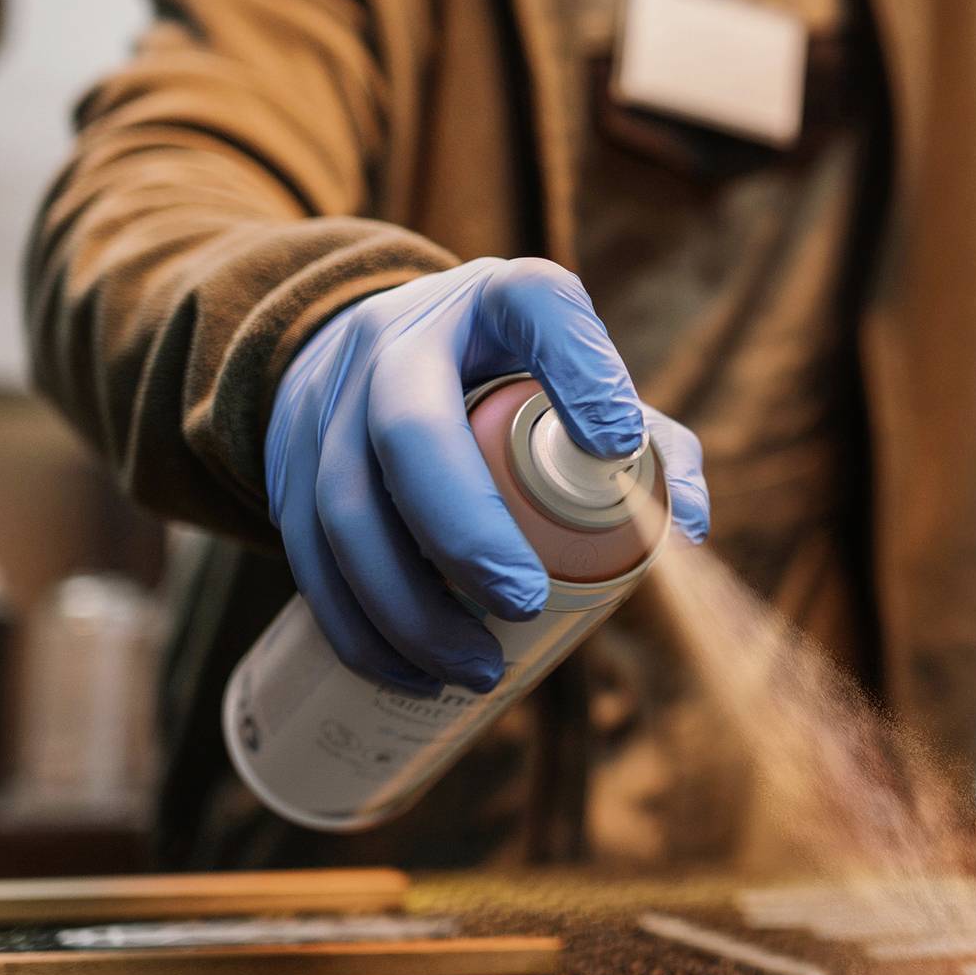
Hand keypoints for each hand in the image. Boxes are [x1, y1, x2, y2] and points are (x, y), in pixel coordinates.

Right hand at [263, 258, 708, 694]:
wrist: (371, 353)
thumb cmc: (511, 382)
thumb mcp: (581, 388)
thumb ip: (650, 445)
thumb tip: (689, 527)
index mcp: (496, 300)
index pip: (537, 303)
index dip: (580, 367)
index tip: (617, 445)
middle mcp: (401, 335)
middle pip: (408, 427)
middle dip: (463, 529)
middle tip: (523, 604)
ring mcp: (329, 396)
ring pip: (343, 506)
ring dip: (406, 607)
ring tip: (477, 669)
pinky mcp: (286, 460)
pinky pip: (306, 553)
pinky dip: (357, 628)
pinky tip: (412, 674)